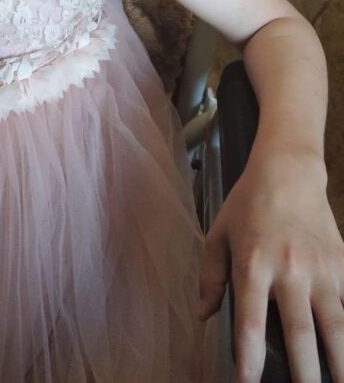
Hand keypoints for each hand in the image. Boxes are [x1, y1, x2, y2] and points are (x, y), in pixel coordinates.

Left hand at [199, 151, 343, 381]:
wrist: (288, 171)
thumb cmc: (247, 203)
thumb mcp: (218, 234)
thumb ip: (210, 278)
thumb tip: (204, 316)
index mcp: (252, 265)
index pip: (250, 323)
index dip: (249, 360)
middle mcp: (289, 271)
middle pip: (299, 334)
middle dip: (304, 373)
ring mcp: (321, 269)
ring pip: (336, 325)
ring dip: (340, 360)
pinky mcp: (342, 263)